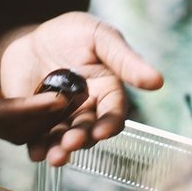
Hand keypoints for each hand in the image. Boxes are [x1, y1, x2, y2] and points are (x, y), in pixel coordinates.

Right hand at [0, 6, 66, 141]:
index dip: (30, 110)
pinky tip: (53, 96)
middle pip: (8, 128)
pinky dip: (29, 111)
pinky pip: (2, 116)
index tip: (61, 98)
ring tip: (75, 100)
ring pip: (8, 127)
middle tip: (81, 101)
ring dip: (40, 119)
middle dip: (44, 119)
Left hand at [0, 13, 163, 164]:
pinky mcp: (36, 122)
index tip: (102, 132)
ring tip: (54, 156)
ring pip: (63, 140)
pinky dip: (36, 148)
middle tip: (71, 142)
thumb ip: (125, 60)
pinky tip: (34, 153)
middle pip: (88, 132)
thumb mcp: (100, 37)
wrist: (33, 36)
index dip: (109, 124)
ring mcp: (61, 119)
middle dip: (81, 139)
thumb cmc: (73, 34)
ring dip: (60, 151)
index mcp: (107, 93)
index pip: (113, 114)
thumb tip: (158, 81)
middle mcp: (86, 111)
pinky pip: (37, 138)